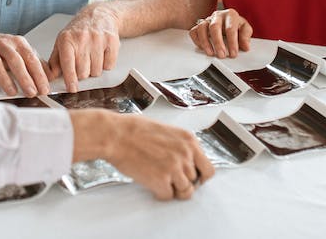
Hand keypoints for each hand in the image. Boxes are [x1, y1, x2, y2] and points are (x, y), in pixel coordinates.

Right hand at [0, 33, 49, 96]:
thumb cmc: (0, 51)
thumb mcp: (19, 53)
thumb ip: (34, 63)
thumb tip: (51, 77)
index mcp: (17, 42)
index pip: (31, 58)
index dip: (38, 74)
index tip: (44, 89)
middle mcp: (2, 43)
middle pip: (15, 60)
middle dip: (25, 78)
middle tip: (31, 93)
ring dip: (5, 79)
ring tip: (13, 92)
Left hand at [47, 11, 119, 92]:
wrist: (98, 15)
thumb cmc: (78, 30)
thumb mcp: (62, 42)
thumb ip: (55, 61)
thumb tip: (51, 77)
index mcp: (67, 40)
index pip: (68, 64)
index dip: (70, 79)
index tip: (72, 88)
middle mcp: (82, 38)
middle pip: (84, 72)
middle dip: (82, 73)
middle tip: (82, 64)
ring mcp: (98, 39)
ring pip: (97, 71)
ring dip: (94, 69)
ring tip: (91, 57)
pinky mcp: (112, 41)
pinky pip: (109, 65)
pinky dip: (106, 64)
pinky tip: (101, 54)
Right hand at [70, 110, 214, 200]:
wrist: (116, 135)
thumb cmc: (134, 130)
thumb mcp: (167, 130)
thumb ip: (180, 146)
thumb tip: (186, 161)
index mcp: (189, 141)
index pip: (209, 169)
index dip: (200, 176)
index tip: (193, 178)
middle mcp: (186, 155)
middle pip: (196, 182)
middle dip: (184, 182)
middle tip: (171, 179)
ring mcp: (175, 168)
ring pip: (185, 192)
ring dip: (173, 189)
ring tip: (159, 179)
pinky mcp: (162, 180)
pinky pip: (168, 196)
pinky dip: (159, 193)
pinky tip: (151, 182)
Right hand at [189, 9, 251, 57]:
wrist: (227, 21)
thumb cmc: (236, 25)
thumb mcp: (245, 28)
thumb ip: (246, 36)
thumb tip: (245, 46)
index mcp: (230, 15)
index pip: (230, 28)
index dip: (232, 42)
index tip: (233, 53)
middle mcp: (217, 15)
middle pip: (214, 27)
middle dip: (217, 43)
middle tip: (221, 55)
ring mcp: (207, 20)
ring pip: (201, 28)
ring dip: (205, 42)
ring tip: (210, 53)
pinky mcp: (199, 25)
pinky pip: (194, 32)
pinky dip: (197, 40)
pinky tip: (203, 48)